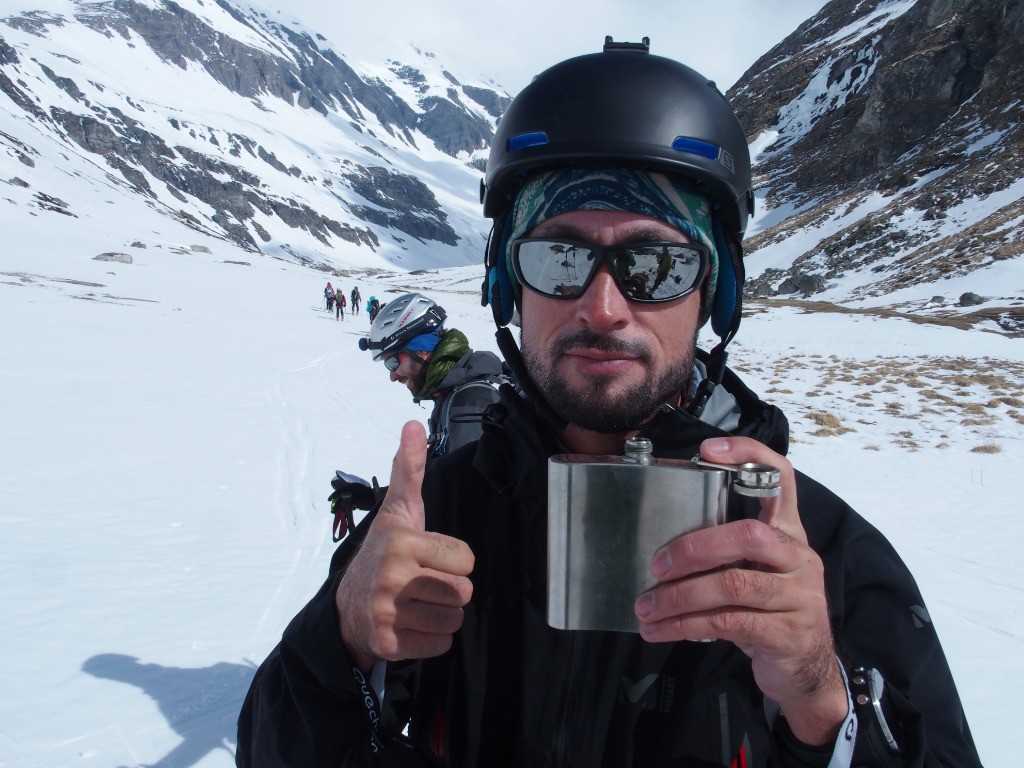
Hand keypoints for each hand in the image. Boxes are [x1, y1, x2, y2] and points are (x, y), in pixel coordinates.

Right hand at [335, 421, 474, 670]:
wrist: (348, 607)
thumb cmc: (386, 554)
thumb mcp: (398, 511)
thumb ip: (410, 469)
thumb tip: (413, 423)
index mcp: (401, 541)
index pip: (467, 559)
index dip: (453, 561)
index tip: (427, 559)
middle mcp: (391, 576)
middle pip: (464, 591)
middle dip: (449, 590)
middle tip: (423, 584)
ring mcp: (386, 612)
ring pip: (454, 620)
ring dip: (442, 615)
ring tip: (417, 604)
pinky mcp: (388, 644)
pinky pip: (440, 645)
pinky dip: (430, 640)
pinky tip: (410, 625)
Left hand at [634, 437, 846, 744]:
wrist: (807, 671)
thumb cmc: (770, 612)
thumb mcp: (757, 573)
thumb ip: (727, 552)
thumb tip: (661, 542)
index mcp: (788, 533)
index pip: (781, 479)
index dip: (749, 455)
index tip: (707, 449)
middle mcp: (799, 558)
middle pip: (748, 535)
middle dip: (695, 546)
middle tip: (656, 563)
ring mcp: (799, 597)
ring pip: (733, 585)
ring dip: (680, 595)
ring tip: (646, 606)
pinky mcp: (788, 634)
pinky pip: (730, 622)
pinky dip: (686, 625)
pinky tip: (661, 630)